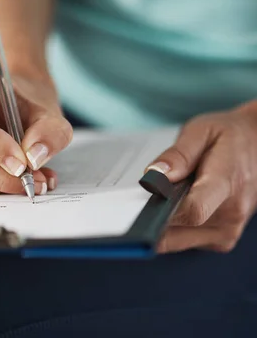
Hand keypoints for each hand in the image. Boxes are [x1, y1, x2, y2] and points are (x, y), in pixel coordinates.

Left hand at [147, 102, 256, 252]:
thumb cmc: (230, 137)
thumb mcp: (201, 131)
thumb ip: (177, 154)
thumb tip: (154, 176)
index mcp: (227, 183)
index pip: (193, 211)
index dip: (160, 211)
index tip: (139, 205)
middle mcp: (231, 213)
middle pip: (177, 230)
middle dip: (154, 216)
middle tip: (149, 195)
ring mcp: (228, 230)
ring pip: (176, 240)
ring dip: (164, 222)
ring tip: (171, 195)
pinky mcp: (222, 240)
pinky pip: (185, 241)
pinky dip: (175, 228)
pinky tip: (179, 206)